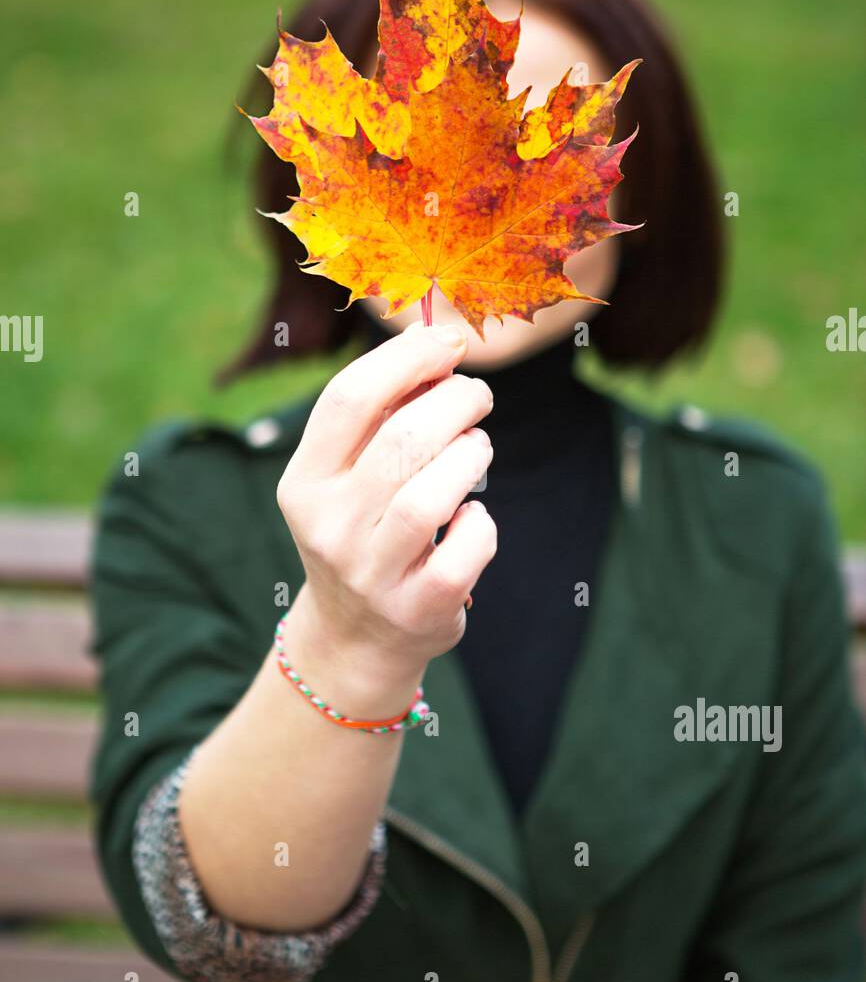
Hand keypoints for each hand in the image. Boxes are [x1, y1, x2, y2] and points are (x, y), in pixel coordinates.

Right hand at [276, 322, 495, 713]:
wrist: (356, 638)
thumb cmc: (365, 532)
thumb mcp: (347, 478)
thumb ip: (382, 417)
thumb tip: (440, 344)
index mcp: (304, 482)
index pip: (348, 399)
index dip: (407, 359)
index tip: (451, 342)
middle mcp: (328, 527)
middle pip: (402, 440)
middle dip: (456, 402)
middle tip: (477, 398)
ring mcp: (371, 573)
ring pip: (432, 495)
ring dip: (471, 457)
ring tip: (477, 450)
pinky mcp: (417, 609)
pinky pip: (465, 549)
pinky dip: (482, 524)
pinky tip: (473, 518)